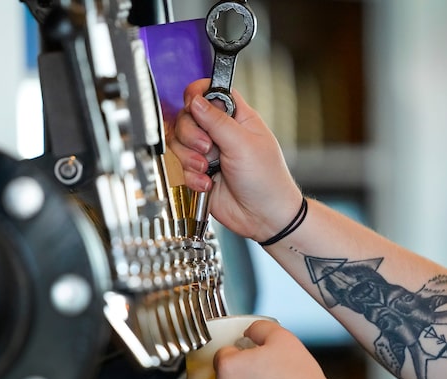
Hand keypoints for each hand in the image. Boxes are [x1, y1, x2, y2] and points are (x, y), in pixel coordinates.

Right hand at [168, 79, 302, 241]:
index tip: (194, 106)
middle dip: (191, 134)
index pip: (210, 92)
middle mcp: (220, 133)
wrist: (265, 217)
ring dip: (190, 158)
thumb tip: (196, 100)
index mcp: (237, 118)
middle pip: (187, 117)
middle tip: (207, 148)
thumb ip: (217, 121)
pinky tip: (207, 184)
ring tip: (208, 169)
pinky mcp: (198, 174)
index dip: (197, 95)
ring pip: (179, 143)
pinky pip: (180, 168)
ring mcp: (208, 154)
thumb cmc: (267, 180)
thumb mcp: (243, 144)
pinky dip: (191, 177)